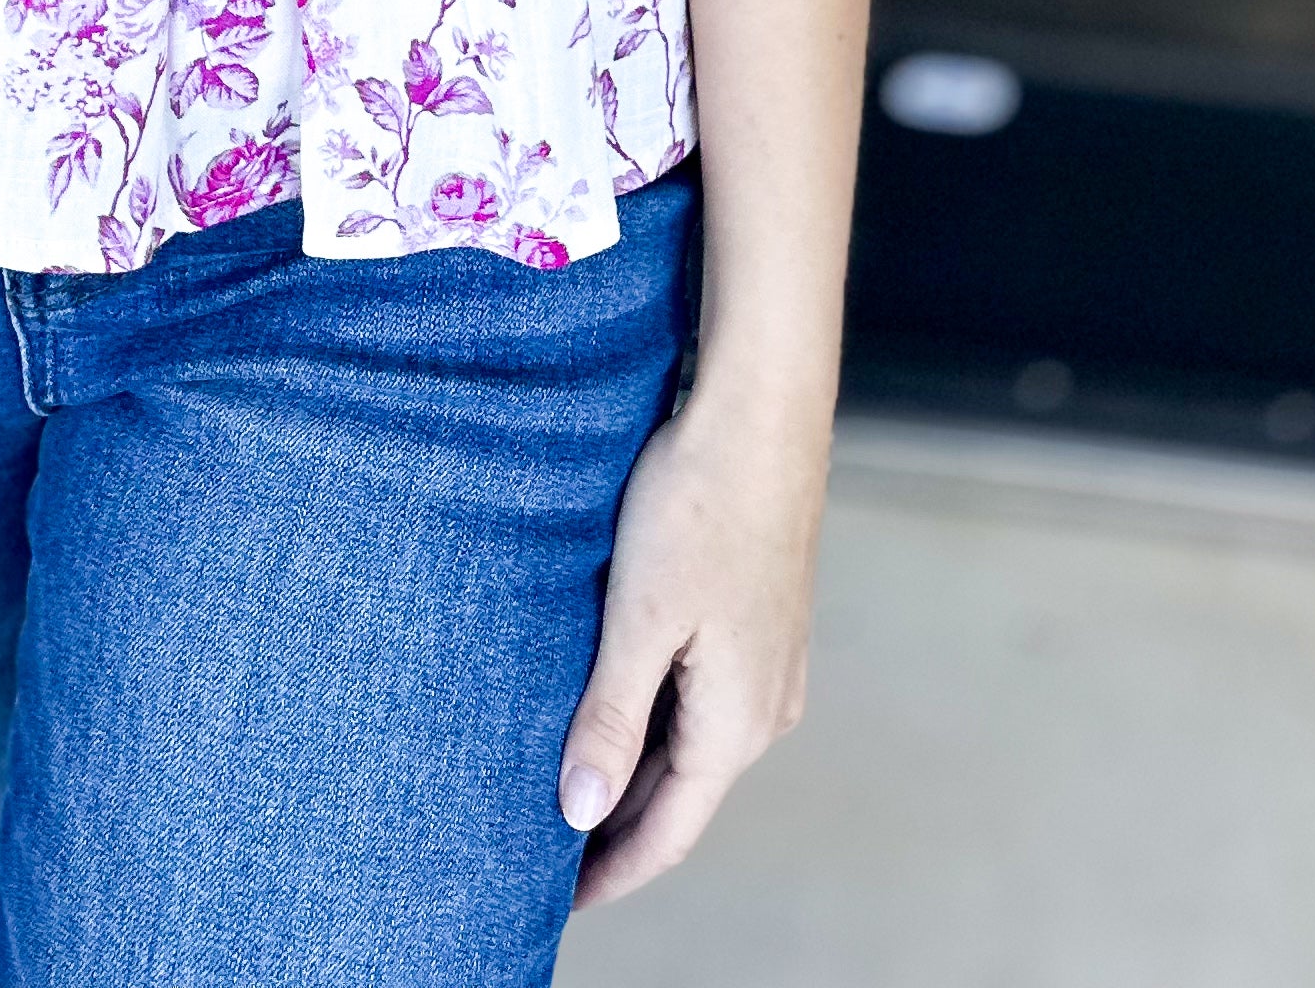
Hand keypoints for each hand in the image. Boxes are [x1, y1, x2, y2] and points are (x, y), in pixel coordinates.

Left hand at [557, 372, 829, 904]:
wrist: (760, 415)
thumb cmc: (696, 506)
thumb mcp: (638, 618)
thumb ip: (610, 718)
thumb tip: (582, 814)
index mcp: (736, 723)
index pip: (668, 832)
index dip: (612, 871)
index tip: (556, 900)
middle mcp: (764, 708)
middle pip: (680, 794)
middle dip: (618, 826)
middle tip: (545, 849)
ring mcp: (769, 666)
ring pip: (690, 744)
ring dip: (634, 769)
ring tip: (566, 782)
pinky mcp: (761, 622)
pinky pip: (702, 699)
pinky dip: (655, 720)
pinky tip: (611, 703)